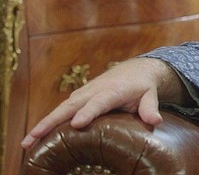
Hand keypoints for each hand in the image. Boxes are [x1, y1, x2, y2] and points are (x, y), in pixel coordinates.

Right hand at [20, 57, 186, 150]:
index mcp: (112, 91)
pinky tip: (35, 138)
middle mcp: (93, 91)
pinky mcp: (77, 99)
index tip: (77, 124)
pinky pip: (60, 111)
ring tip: (28, 143)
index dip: (88, 113)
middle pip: (70, 107)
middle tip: (35, 138)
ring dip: (43, 124)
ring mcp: (83, 94)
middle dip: (52, 122)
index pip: (99, 103)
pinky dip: (47, 123)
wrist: (135, 69)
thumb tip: (156, 121)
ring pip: (60, 109)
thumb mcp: (151, 94)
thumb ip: (150, 108)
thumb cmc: (143, 85)